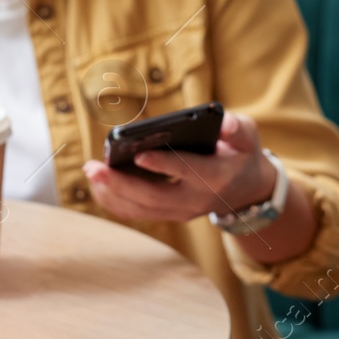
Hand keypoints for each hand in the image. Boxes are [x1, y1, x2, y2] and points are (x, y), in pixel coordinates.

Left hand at [82, 111, 276, 223]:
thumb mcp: (248, 137)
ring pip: (141, 209)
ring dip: (112, 193)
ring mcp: (181, 211)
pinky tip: (98, 184)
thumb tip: (224, 123)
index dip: (163, 164)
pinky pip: (137, 213)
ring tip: (90, 172)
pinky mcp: (169, 214)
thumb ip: (238, 128)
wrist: (247, 190)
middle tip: (94, 167)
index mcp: (215, 177)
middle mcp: (195, 200)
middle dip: (121, 183)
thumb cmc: (241, 154)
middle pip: (153, 197)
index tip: (139, 154)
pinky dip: (115, 201)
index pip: (186, 171)